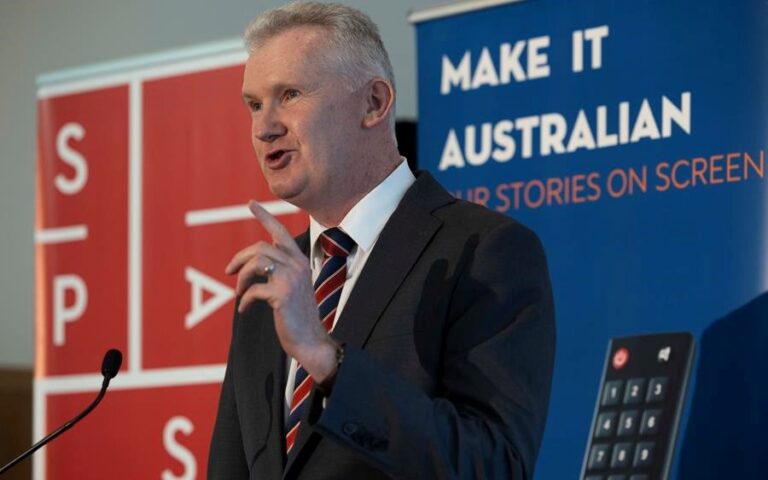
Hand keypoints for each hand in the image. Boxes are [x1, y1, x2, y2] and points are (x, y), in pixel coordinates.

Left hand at [225, 201, 337, 382]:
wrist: (310, 340)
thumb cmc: (297, 316)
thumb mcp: (291, 287)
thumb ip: (278, 272)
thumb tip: (250, 265)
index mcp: (300, 261)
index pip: (280, 232)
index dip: (265, 217)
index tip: (251, 203)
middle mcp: (297, 266)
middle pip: (260, 247)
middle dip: (240, 258)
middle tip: (229, 271)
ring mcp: (291, 279)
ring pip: (256, 263)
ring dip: (241, 278)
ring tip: (239, 292)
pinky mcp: (282, 295)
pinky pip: (253, 290)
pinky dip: (245, 300)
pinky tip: (244, 310)